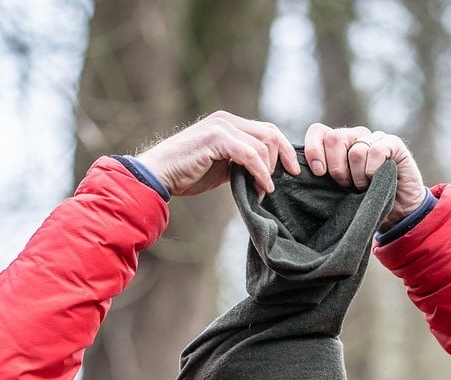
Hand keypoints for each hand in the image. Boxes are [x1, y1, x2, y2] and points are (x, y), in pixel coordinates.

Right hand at [135, 111, 299, 196]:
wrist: (158, 175)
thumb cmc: (185, 174)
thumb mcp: (219, 166)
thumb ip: (239, 163)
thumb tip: (261, 172)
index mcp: (227, 123)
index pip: (265, 130)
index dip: (282, 149)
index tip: (293, 169)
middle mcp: (226, 120)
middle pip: (269, 133)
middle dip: (283, 157)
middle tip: (287, 178)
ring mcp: (221, 126)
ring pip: (262, 145)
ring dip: (268, 170)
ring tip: (264, 189)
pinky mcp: (217, 138)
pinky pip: (249, 154)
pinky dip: (260, 172)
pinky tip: (262, 187)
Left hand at [303, 123, 425, 229]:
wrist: (397, 211)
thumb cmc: (361, 201)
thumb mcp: (335, 190)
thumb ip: (320, 177)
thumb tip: (295, 172)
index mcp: (337, 144)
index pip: (317, 132)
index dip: (313, 150)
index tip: (317, 173)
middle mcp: (355, 136)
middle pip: (334, 138)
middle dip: (336, 168)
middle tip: (344, 184)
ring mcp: (374, 138)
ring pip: (355, 150)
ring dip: (357, 176)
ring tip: (363, 186)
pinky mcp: (393, 144)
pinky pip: (375, 151)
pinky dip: (372, 170)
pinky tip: (377, 180)